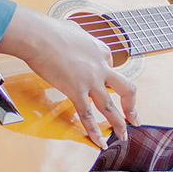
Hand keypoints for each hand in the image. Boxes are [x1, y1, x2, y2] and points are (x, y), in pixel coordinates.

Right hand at [0, 7, 137, 146]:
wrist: (39, 36)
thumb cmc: (50, 30)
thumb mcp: (73, 29)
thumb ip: (79, 36)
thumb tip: (74, 35)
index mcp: (101, 50)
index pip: (112, 66)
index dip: (109, 76)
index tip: (104, 82)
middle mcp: (101, 67)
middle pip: (126, 89)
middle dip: (131, 106)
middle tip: (134, 118)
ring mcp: (91, 80)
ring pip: (111, 107)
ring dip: (119, 124)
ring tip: (122, 136)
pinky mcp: (76, 91)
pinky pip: (88, 116)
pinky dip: (94, 131)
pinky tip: (98, 142)